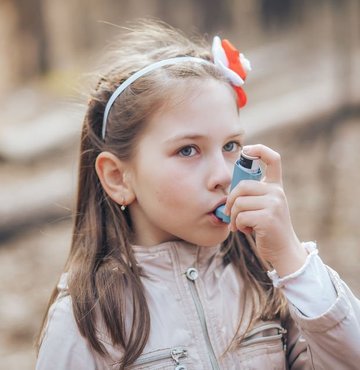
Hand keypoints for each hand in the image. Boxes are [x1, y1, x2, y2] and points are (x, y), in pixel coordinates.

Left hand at [224, 144, 306, 275]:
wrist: (283, 250)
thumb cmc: (268, 229)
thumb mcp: (264, 207)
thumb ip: (252, 196)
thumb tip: (229, 191)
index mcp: (275, 187)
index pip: (273, 159)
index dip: (260, 149)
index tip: (246, 149)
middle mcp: (277, 192)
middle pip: (242, 186)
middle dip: (230, 201)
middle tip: (229, 214)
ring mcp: (274, 204)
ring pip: (239, 202)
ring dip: (233, 217)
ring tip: (239, 225)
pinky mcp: (268, 218)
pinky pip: (241, 216)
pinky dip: (238, 226)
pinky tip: (246, 231)